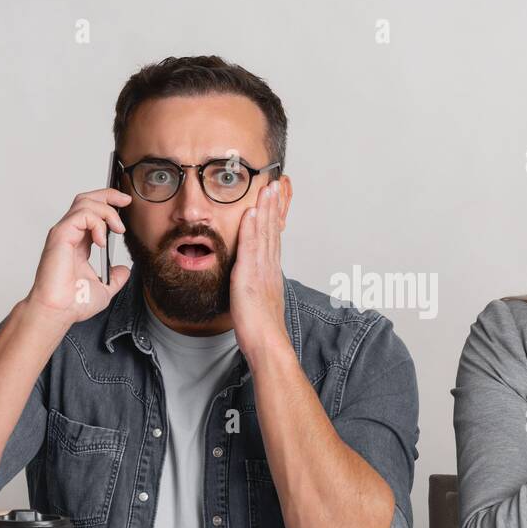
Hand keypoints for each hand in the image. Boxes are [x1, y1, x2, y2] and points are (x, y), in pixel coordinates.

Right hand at [23, 188, 131, 327]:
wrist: (58, 312)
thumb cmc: (72, 302)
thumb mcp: (104, 288)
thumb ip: (115, 277)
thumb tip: (125, 270)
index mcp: (78, 243)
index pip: (91, 212)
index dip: (109, 203)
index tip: (126, 205)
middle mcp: (70, 235)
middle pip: (86, 199)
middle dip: (108, 195)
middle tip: (126, 201)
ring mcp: (64, 233)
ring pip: (85, 202)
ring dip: (106, 211)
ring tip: (117, 229)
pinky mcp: (60, 236)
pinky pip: (81, 215)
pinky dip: (97, 222)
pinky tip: (103, 241)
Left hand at [230, 181, 288, 358]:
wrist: (266, 342)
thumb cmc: (262, 330)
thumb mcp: (260, 304)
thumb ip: (259, 290)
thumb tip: (256, 287)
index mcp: (270, 273)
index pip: (273, 239)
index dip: (274, 218)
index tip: (275, 201)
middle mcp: (269, 267)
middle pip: (273, 231)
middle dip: (274, 207)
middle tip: (275, 185)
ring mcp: (261, 270)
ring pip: (265, 234)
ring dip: (266, 210)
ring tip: (267, 189)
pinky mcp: (251, 275)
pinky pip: (252, 247)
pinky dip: (253, 228)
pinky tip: (253, 212)